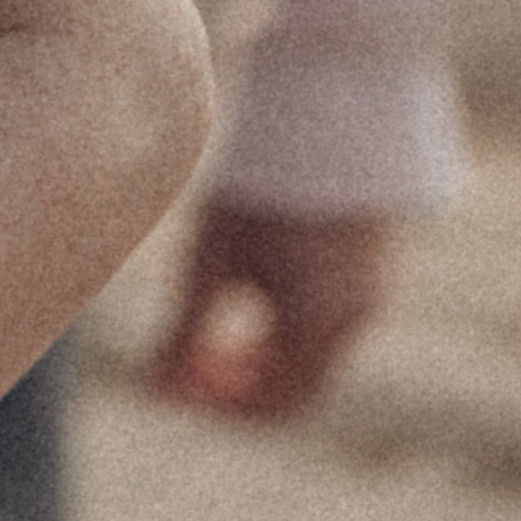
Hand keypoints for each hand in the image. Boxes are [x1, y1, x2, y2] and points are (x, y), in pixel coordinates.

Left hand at [148, 200, 390, 419]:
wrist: (324, 114)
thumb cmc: (261, 183)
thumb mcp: (213, 256)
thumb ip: (184, 332)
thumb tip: (153, 394)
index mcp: (318, 327)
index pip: (271, 406)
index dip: (219, 406)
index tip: (175, 381)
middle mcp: (353, 323)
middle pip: (294, 388)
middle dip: (238, 383)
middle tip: (186, 357)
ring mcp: (367, 298)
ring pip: (309, 357)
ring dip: (259, 353)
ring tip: (206, 314)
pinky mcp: (367, 272)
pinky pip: (324, 326)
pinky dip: (282, 327)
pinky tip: (244, 283)